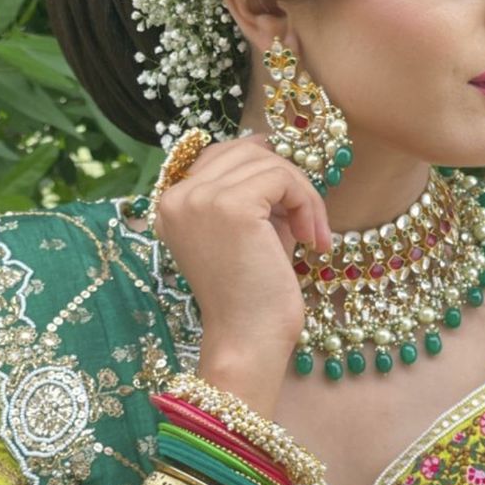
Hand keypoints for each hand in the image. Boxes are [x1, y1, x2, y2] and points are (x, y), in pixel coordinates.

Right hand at [152, 133, 332, 374]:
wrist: (247, 340)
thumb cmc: (252, 293)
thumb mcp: (246, 229)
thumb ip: (251, 189)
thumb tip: (268, 143)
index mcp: (170, 202)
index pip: (222, 154)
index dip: (263, 167)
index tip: (292, 198)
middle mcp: (176, 196)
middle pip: (246, 151)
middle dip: (287, 180)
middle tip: (310, 224)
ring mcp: (199, 198)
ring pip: (268, 162)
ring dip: (302, 195)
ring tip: (313, 235)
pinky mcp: (230, 204)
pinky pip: (282, 178)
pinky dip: (307, 204)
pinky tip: (313, 240)